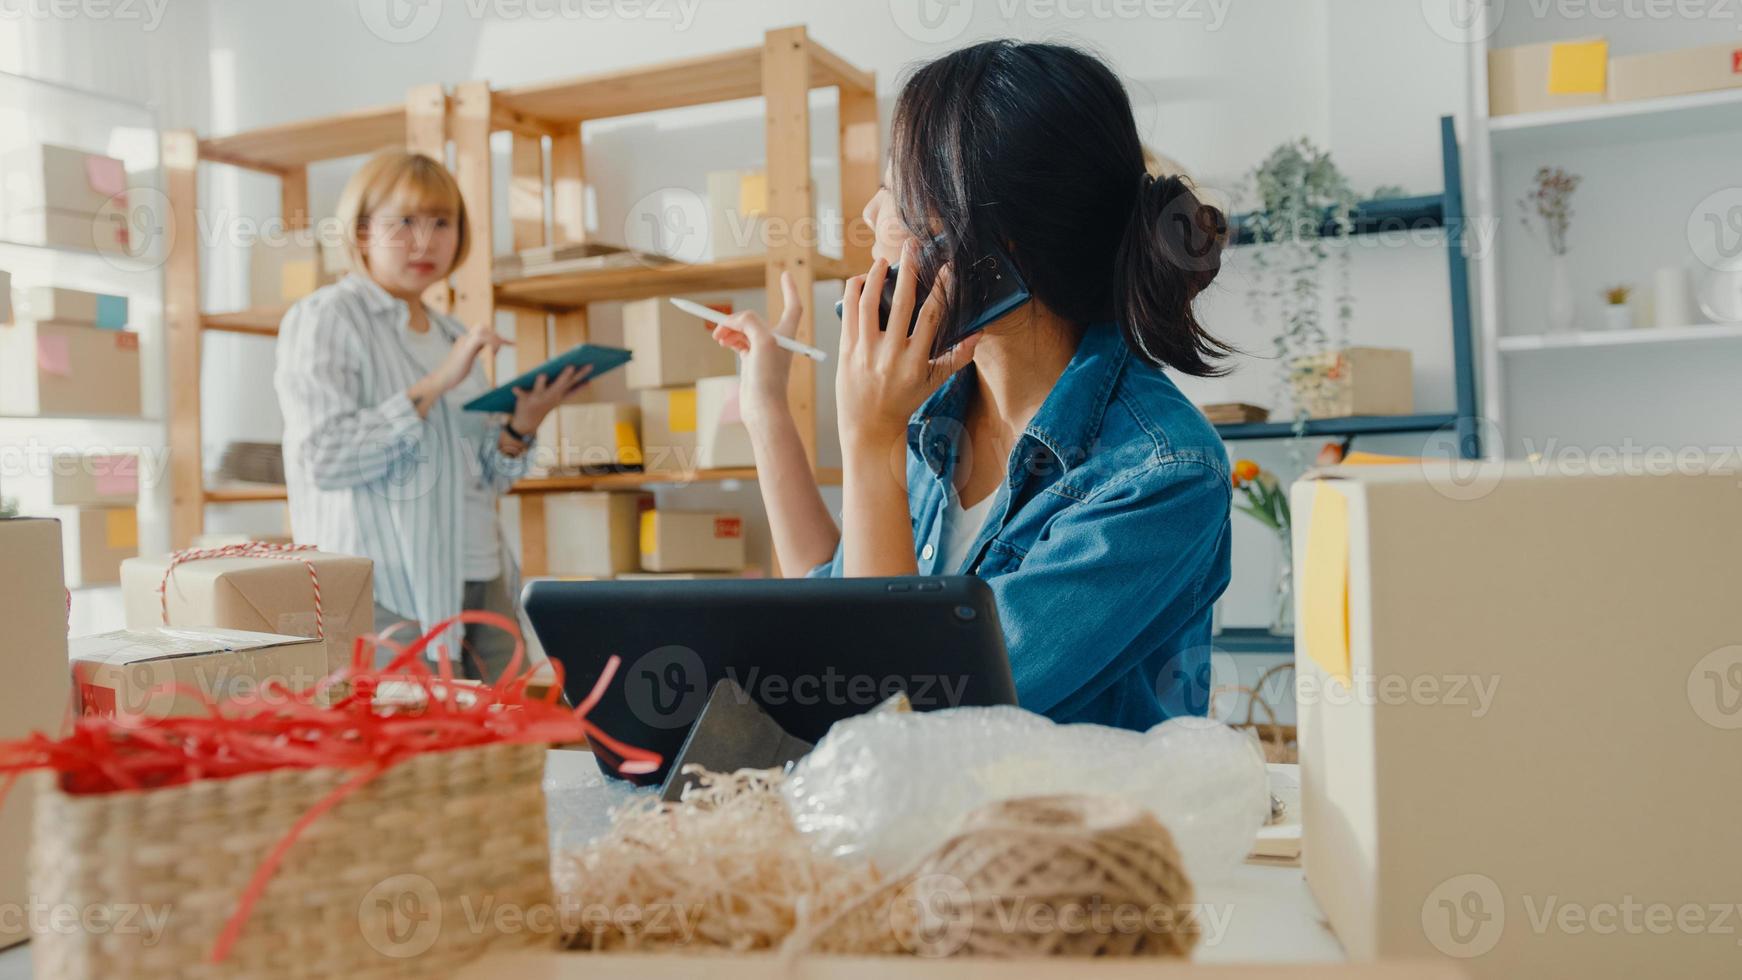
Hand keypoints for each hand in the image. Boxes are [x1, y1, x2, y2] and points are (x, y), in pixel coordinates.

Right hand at [409, 322, 511, 414]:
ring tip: (495, 354)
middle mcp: (465, 339)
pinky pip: (482, 338)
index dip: (496, 336)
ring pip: (483, 330)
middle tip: (505, 348)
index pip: (483, 330)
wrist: (441, 380)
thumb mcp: (467, 360)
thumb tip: (480, 352)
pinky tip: (493, 355)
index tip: (510, 343)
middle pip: (484, 327)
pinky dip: (492, 344)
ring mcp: (465, 342)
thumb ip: (473, 353)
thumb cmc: (453, 373)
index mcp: (466, 341)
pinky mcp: (466, 349)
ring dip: (495, 340)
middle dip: (497, 336)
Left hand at [510, 364, 591, 433]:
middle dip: (565, 376)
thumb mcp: (560, 397)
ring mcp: (537, 398)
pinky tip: (514, 388)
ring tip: (542, 374)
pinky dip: (518, 392)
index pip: (573, 383)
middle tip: (571, 366)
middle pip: (559, 385)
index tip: (591, 365)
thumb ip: (574, 389)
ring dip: (541, 383)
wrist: (528, 422)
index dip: (582, 374)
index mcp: (560, 394)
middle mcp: (550, 396)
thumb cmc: (545, 404)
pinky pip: (520, 395)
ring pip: (540, 389)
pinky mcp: (524, 399)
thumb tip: (589, 382)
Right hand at [709, 270, 801, 424]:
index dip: (790, 289)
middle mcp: (777, 341)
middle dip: (738, 318)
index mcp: (786, 333)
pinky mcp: (753, 362)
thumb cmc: (768, 378)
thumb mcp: (762, 341)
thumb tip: (734, 320)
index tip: (785, 273)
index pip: (793, 305)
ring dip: (730, 330)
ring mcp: (764, 352)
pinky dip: (730, 339)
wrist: (763, 408)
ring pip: (745, 330)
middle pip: (756, 318)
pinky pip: (739, 342)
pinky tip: (723, 342)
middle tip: (720, 323)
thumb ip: (750, 321)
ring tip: (718, 337)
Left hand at [837, 240, 979, 452]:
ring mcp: (865, 351)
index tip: (946, 267)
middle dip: (908, 270)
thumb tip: (978, 334)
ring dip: (874, 276)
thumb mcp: (933, 383)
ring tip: (882, 261)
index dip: (940, 289)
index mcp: (915, 362)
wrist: (869, 425)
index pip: (931, 317)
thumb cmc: (904, 402)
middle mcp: (890, 354)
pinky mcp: (846, 350)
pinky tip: (860, 279)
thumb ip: (957, 358)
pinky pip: (849, 313)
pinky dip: (853, 292)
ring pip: (869, 303)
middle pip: (901, 302)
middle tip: (912, 246)